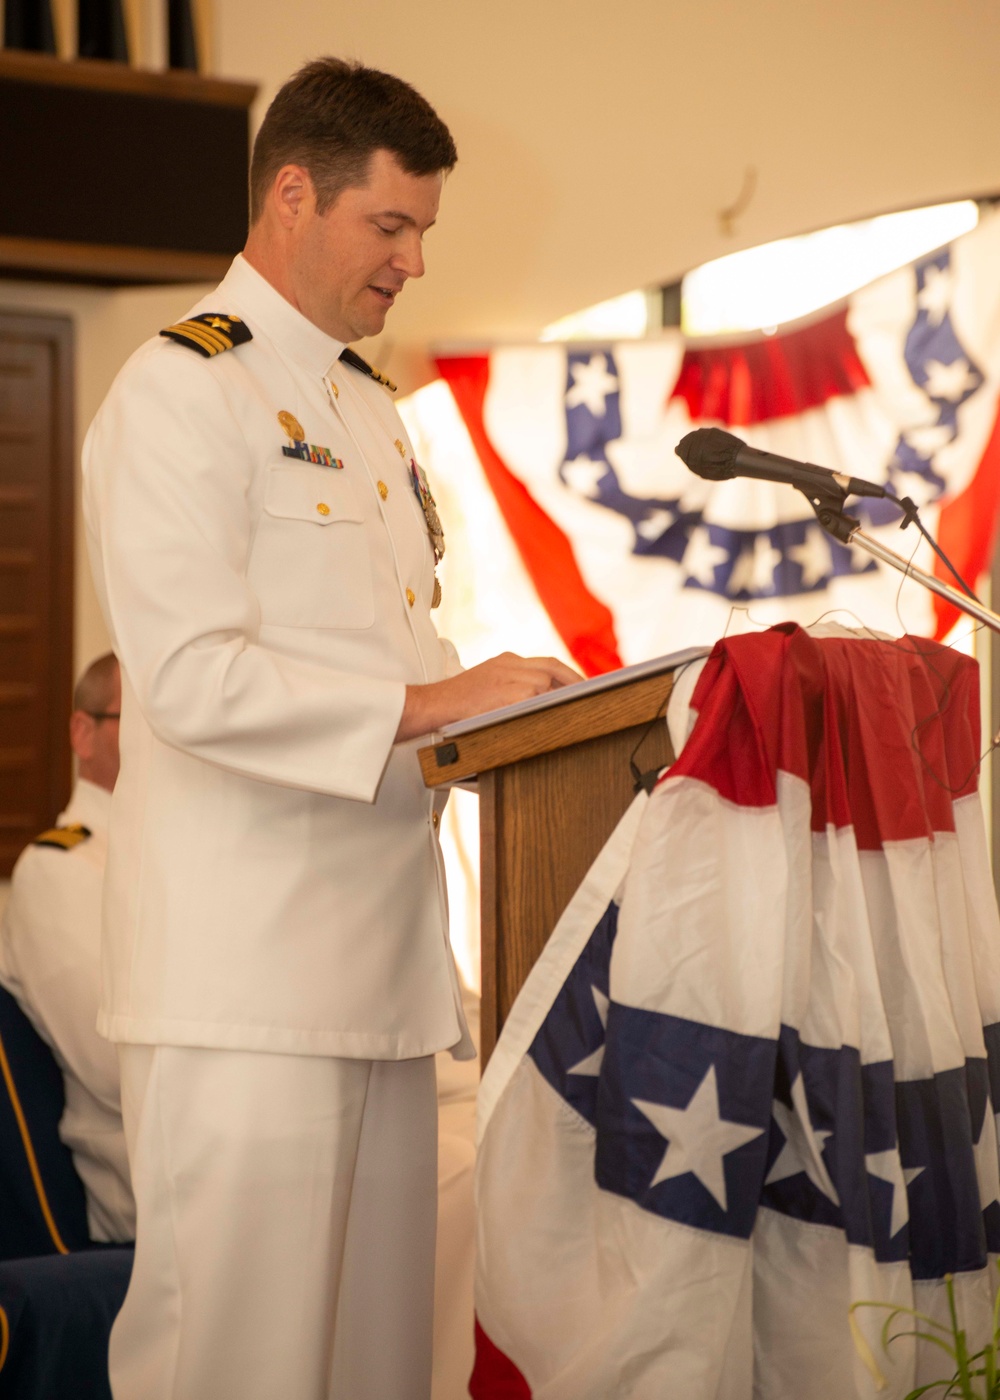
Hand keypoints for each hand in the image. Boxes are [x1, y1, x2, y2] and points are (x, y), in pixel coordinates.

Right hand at [396, 652, 580, 741]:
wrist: (434, 704)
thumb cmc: (459, 702)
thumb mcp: (487, 683)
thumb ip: (512, 684)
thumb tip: (541, 697)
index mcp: (506, 660)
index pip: (546, 663)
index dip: (567, 673)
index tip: (580, 684)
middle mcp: (509, 664)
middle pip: (551, 668)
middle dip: (572, 680)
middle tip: (588, 694)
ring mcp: (508, 678)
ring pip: (544, 683)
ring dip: (557, 696)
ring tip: (571, 709)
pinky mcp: (507, 693)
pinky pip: (534, 697)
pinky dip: (545, 704)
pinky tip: (553, 715)